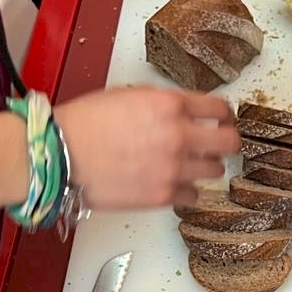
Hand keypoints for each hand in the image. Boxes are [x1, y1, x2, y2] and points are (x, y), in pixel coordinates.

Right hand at [55, 88, 238, 210]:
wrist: (62, 154)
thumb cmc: (85, 124)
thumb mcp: (128, 96)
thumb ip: (161, 103)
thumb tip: (181, 111)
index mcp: (169, 105)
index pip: (218, 108)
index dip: (225, 114)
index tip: (224, 119)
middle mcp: (177, 136)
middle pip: (229, 142)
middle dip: (227, 141)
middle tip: (221, 144)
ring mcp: (173, 168)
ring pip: (215, 171)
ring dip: (206, 167)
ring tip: (191, 165)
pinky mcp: (163, 195)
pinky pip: (193, 195)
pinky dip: (187, 190)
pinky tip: (174, 183)